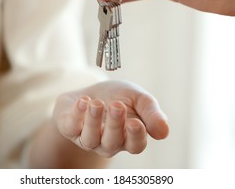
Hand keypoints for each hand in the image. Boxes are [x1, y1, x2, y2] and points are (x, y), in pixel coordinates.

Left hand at [53, 80, 168, 157]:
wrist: (94, 90)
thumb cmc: (120, 97)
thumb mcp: (139, 98)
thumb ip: (152, 113)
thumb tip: (164, 132)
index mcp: (129, 137)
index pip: (135, 145)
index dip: (135, 136)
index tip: (135, 122)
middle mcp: (108, 143)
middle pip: (112, 143)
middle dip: (114, 125)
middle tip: (117, 105)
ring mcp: (87, 138)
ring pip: (90, 139)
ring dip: (93, 120)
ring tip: (97, 103)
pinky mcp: (69, 128)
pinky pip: (71, 128)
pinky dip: (76, 115)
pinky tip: (83, 101)